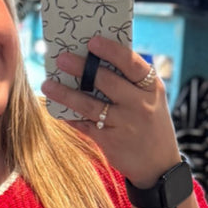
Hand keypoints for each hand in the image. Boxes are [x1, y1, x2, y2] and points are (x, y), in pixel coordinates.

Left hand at [42, 35, 182, 190]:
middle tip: (61, 58)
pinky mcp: (111, 142)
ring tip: (48, 85)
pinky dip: (70, 117)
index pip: (131, 63)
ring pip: (90, 105)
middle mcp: (138, 104)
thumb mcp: (151, 98)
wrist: (159, 165)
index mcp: (151, 86)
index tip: (92, 42)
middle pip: (107, 81)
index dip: (111, 51)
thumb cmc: (151, 123)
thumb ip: (131, 80)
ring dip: (66, 94)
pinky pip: (85, 126)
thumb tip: (97, 58)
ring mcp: (124, 124)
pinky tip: (57, 110)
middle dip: (81, 68)